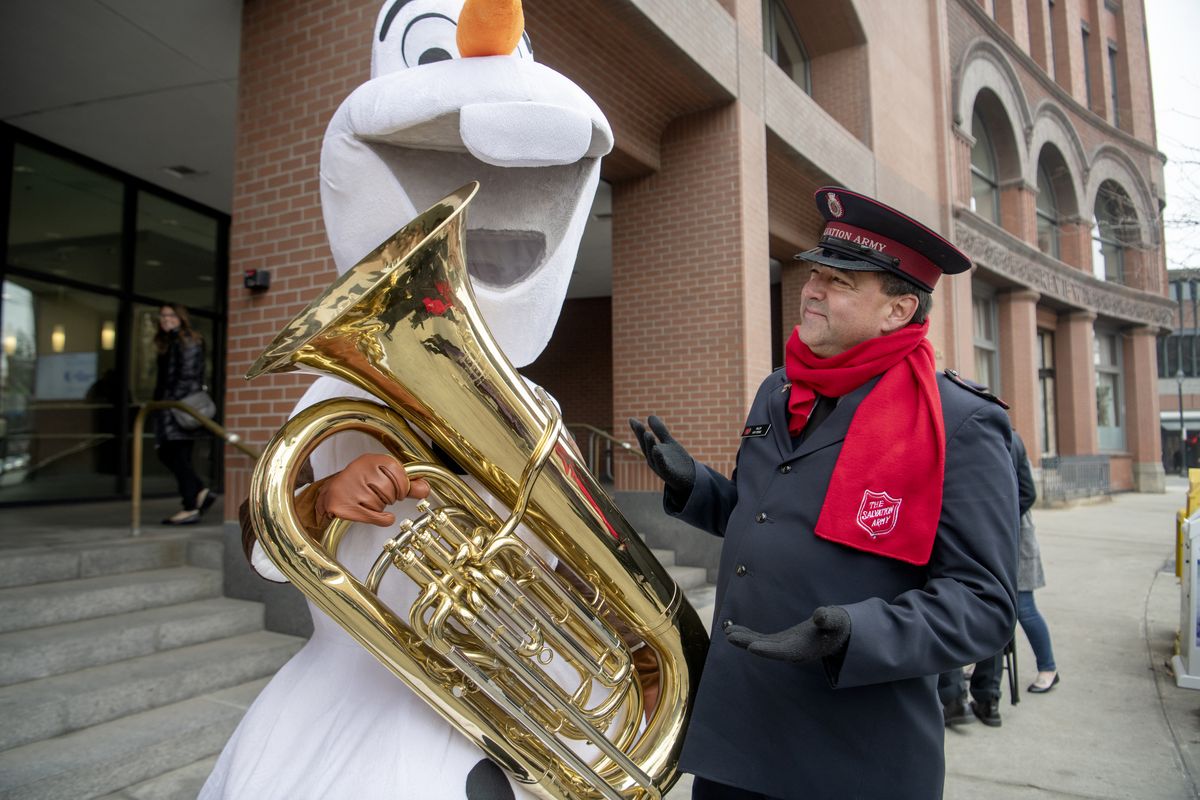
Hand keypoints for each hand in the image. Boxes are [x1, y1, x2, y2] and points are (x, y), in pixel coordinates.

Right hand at [314, 454, 430, 526]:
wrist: (332, 492)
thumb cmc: (360, 482)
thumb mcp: (382, 476)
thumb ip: (407, 483)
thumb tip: (425, 489)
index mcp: (371, 460)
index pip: (399, 474)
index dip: (403, 486)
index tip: (399, 489)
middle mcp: (360, 471)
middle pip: (391, 492)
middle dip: (389, 498)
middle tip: (377, 494)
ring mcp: (351, 489)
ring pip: (381, 505)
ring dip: (379, 507)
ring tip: (367, 500)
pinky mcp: (345, 506)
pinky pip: (376, 517)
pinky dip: (381, 519)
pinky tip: (376, 514)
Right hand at [628, 416, 695, 496]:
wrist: (689, 479)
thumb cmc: (675, 461)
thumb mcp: (668, 442)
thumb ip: (660, 430)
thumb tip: (650, 416)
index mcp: (652, 451)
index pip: (643, 439)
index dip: (637, 430)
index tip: (631, 419)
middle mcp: (653, 459)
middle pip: (646, 446)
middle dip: (641, 436)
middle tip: (638, 424)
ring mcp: (660, 467)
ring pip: (653, 455)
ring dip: (650, 445)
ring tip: (647, 434)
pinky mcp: (668, 474)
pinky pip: (662, 465)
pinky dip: (659, 458)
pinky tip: (657, 449)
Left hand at [725, 606, 850, 663]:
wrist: (839, 633)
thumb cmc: (837, 626)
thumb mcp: (836, 620)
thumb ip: (828, 618)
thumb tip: (820, 615)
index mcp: (804, 649)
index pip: (783, 651)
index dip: (767, 650)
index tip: (751, 647)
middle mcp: (792, 652)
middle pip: (767, 649)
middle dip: (748, 643)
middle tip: (730, 636)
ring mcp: (785, 647)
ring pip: (762, 644)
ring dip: (745, 639)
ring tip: (728, 633)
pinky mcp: (782, 641)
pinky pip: (762, 640)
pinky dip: (749, 635)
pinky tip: (734, 630)